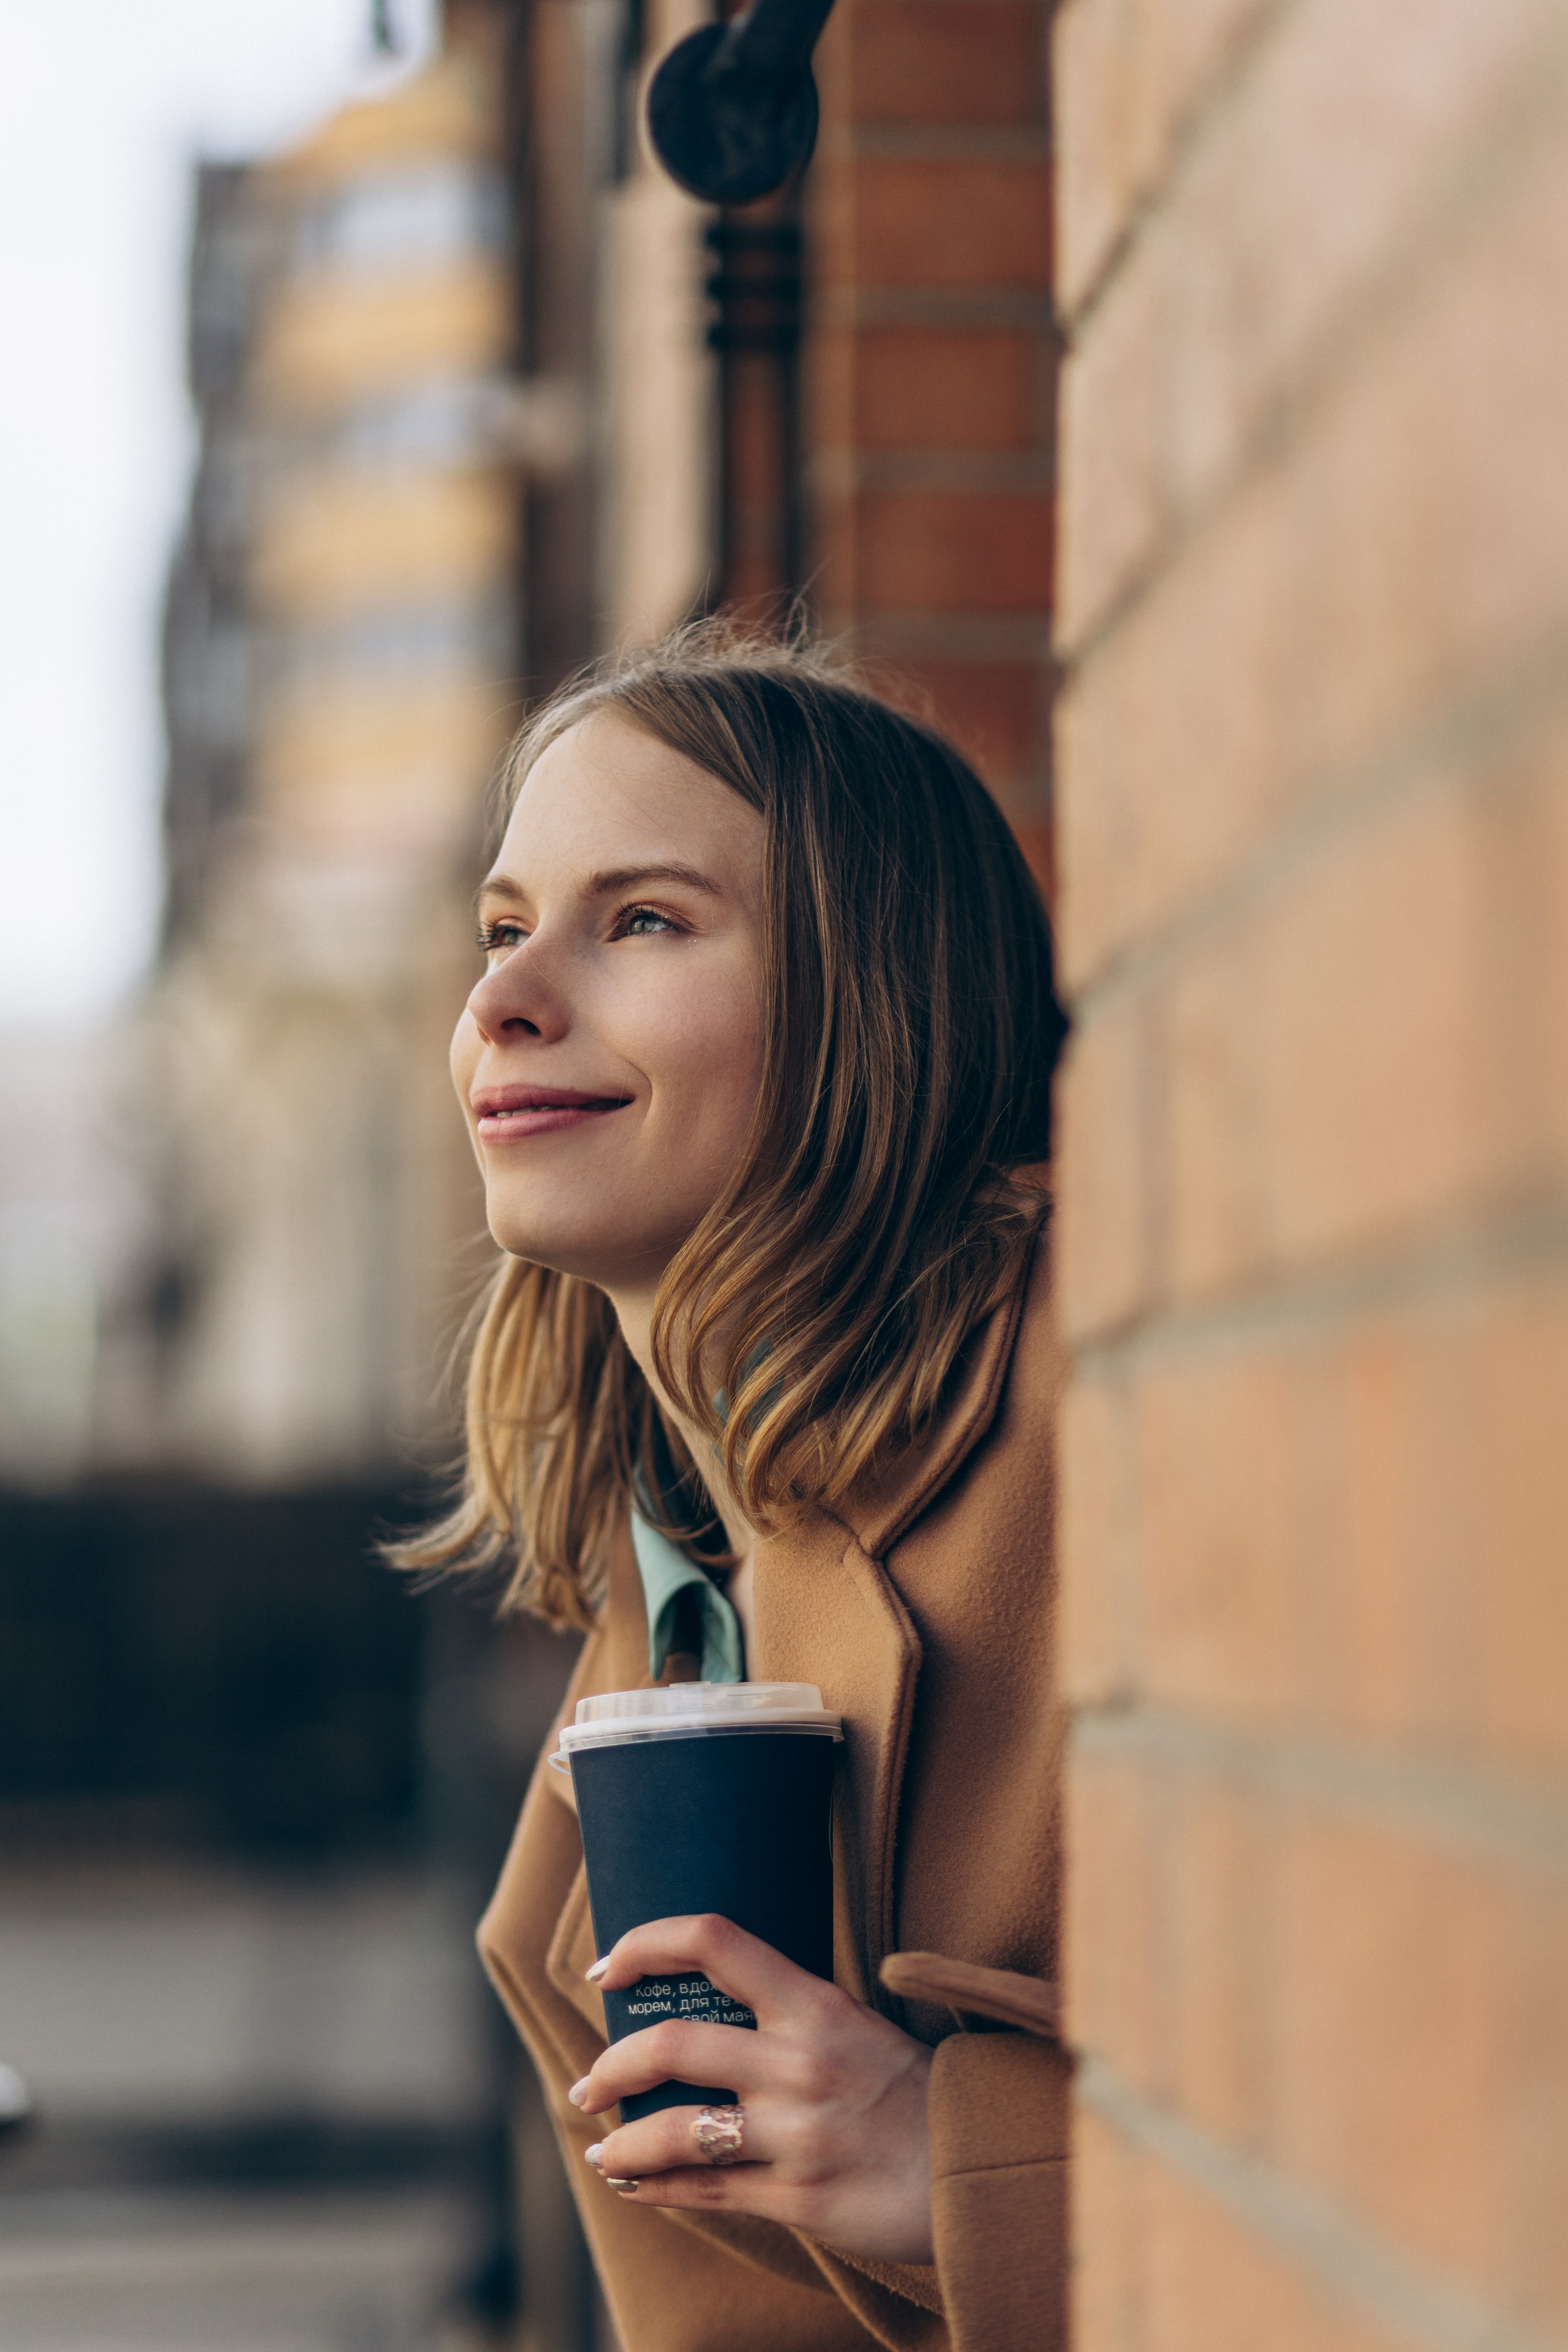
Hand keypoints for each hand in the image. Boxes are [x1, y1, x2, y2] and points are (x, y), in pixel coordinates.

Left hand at [566, 1913, 934, 2263]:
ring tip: (603, 2149)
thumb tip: (703, 2010)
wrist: (977, 2163)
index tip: (608, 1966)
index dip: (648, 1943)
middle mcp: (800, 2063)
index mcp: (815, 2005)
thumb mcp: (853, 2025)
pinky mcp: (800, 2198)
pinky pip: (706, 2191)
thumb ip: (787, 2015)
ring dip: (622, 2142)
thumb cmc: (906, 2088)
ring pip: (675, 2133)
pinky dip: (655, 2187)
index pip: (716, 1943)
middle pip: (673, 2046)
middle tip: (590, 2079)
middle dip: (612, 2066)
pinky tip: (633, 2185)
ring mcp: (798, 2134)